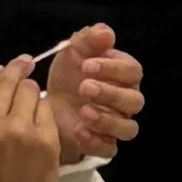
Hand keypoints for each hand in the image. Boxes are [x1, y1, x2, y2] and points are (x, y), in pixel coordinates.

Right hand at [0, 58, 62, 181]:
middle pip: (6, 77)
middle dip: (15, 71)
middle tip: (23, 66)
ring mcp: (18, 129)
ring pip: (30, 87)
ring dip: (29, 92)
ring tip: (26, 107)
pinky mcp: (44, 138)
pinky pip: (47, 106)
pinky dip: (43, 110)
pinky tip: (37, 123)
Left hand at [43, 24, 145, 163]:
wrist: (47, 106)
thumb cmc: (68, 77)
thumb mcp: (72, 54)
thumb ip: (88, 40)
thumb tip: (106, 33)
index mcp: (124, 76)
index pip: (132, 70)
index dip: (113, 68)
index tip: (87, 65)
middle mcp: (126, 101)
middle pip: (135, 100)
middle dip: (111, 93)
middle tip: (84, 87)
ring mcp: (117, 125)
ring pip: (129, 128)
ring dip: (107, 119)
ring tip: (84, 111)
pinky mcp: (104, 145)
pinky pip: (110, 149)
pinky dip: (96, 141)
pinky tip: (79, 130)